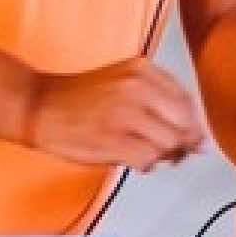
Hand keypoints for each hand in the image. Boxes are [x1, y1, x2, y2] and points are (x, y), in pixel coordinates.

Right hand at [24, 59, 207, 171]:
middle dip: (182, 144)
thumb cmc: (80, 100)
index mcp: (143, 70)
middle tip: (170, 153)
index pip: (188, 102)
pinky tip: (132, 161)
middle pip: (184, 125)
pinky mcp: (113, 139)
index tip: (188, 138)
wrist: (39, 105)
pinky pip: (148, 159)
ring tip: (144, 154)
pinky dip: (146, 166)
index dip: (191, 126)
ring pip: (169, 144)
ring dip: (162, 157)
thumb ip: (159, 102)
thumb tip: (196, 137)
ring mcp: (125, 113)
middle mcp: (138, 87)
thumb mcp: (124, 83)